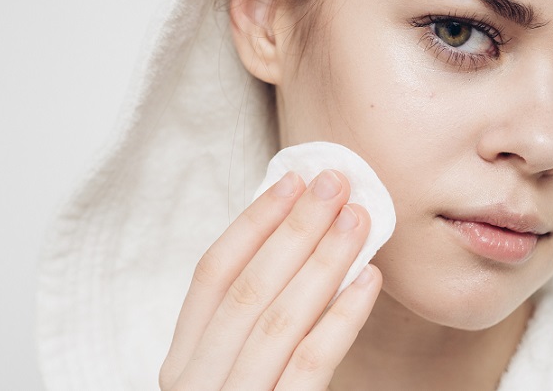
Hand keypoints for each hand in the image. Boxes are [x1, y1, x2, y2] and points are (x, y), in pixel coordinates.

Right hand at [159, 170, 382, 389]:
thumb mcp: (233, 369)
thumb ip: (251, 321)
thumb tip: (303, 240)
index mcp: (183, 360)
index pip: (213, 275)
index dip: (253, 223)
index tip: (292, 181)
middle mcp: (198, 381)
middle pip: (248, 289)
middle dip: (294, 229)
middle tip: (334, 184)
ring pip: (279, 319)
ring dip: (323, 261)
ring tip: (356, 219)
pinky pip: (311, 362)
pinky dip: (342, 317)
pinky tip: (369, 280)